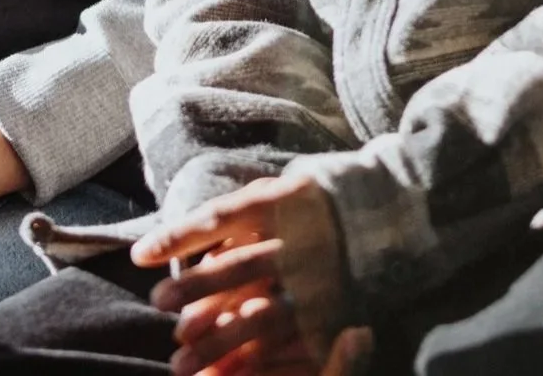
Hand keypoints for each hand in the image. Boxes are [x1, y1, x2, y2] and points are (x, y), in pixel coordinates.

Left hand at [136, 175, 352, 375]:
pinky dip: (255, 362)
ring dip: (218, 341)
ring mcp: (321, 282)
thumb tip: (204, 246)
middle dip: (195, 290)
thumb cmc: (330, 200)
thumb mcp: (294, 186)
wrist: (402, 213)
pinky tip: (226, 375)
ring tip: (180, 362)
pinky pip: (290, 344)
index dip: (179, 236)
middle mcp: (304, 241)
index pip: (221, 216)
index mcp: (289, 202)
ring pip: (262, 315)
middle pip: (238, 268)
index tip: (140, 255)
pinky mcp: (335, 315)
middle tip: (157, 307)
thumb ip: (252, 208)